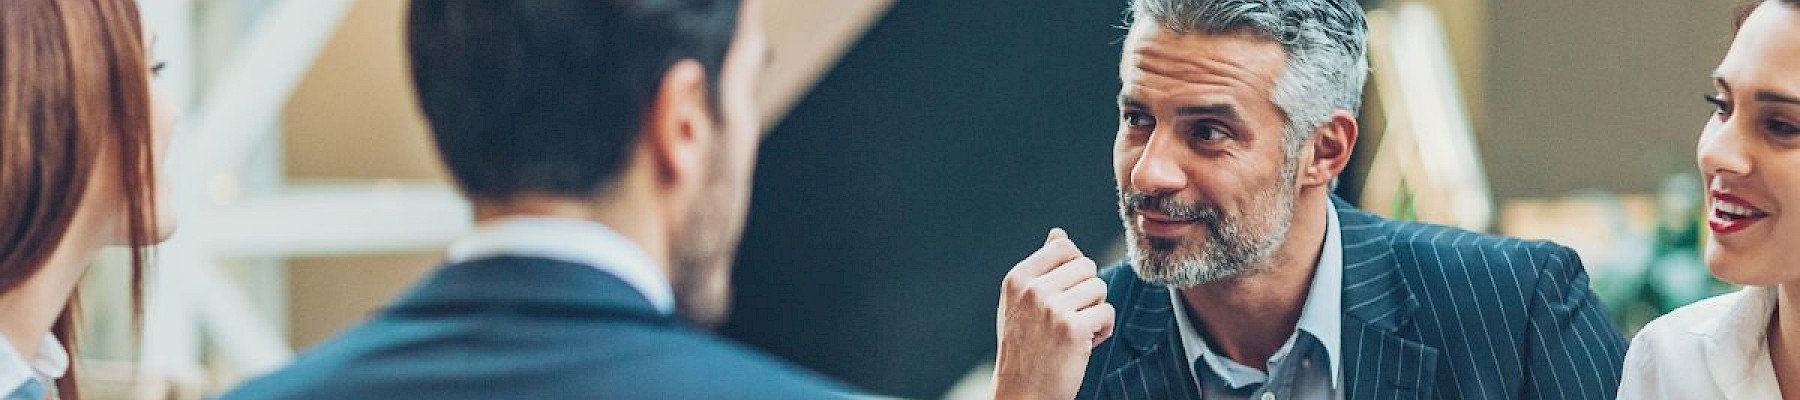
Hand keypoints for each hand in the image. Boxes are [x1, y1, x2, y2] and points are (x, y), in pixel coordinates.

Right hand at [992, 228, 1114, 399]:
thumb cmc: (1025, 347)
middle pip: (1087, 266)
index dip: (1075, 268)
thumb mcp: (1021, 302)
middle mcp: (1032, 289)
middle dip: (1087, 291)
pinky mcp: (1072, 329)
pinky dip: (1102, 330)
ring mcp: (1051, 308)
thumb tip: (1058, 233)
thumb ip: (1041, 267)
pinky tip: (1084, 346)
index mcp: (1018, 278)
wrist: (1023, 392)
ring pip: (1100, 288)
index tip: (1066, 293)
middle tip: (1070, 317)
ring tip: (1075, 332)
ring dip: (1095, 311)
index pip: (1064, 246)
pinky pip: (1107, 312)